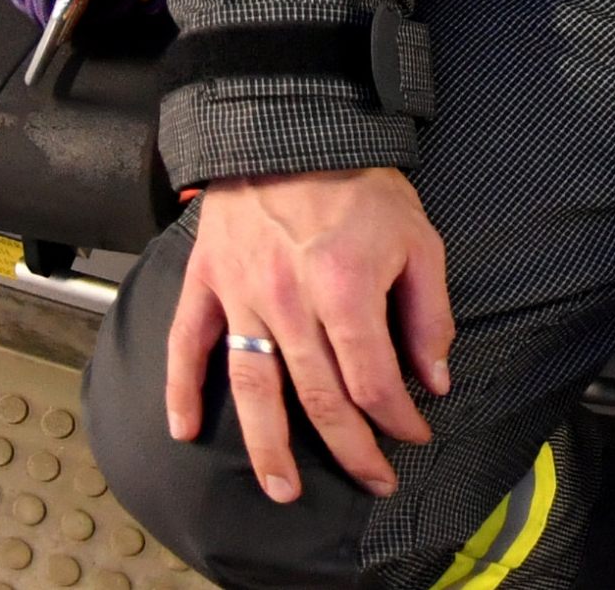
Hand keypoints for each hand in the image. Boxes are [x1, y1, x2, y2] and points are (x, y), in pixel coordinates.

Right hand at [164, 167, 453, 502]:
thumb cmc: (360, 180)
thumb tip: (433, 377)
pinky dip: (182, 390)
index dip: (397, 418)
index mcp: (346, 289)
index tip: (413, 435)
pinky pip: (187, 344)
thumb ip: (429, 313)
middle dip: (350, 450)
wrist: (294, 124)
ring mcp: (244, 294)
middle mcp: (291, 301)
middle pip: (319, 397)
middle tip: (370, 482)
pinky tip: (182, 430)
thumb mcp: (419, 238)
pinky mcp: (209, 280)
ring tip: (281, 489)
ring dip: (268, 447)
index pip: (373, 380)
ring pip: (254, 388)